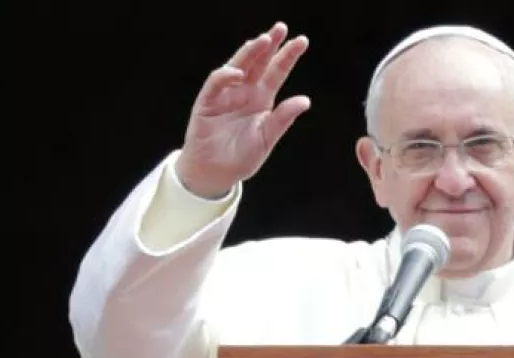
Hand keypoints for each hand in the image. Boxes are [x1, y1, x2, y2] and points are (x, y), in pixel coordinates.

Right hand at [175, 21, 310, 197]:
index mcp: (262, 99)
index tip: (302, 41)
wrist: (216, 174)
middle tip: (281, 28)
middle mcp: (245, 92)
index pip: (277, 72)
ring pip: (238, 66)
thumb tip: (305, 100)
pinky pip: (216, 83)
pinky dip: (225, 75)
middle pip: (259, 62)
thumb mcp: (267, 137)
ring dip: (249, 52)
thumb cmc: (241, 157)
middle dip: (269, 44)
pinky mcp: (208, 102)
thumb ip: (283, 119)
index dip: (288, 56)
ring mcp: (226, 95)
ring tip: (263, 41)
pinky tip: (237, 72)